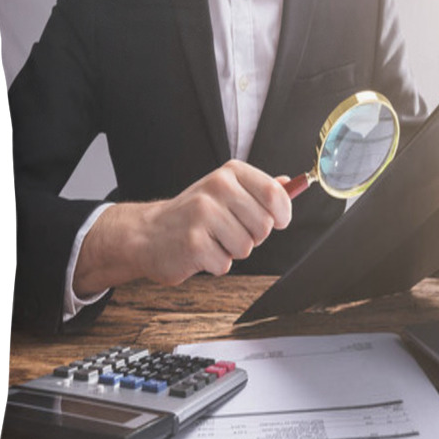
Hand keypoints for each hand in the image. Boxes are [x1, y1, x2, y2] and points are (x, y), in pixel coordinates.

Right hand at [74, 160, 291, 296]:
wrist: (147, 234)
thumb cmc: (192, 215)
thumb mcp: (225, 192)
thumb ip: (258, 189)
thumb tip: (291, 183)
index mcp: (229, 173)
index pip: (274, 194)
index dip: (283, 213)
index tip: (279, 221)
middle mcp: (216, 188)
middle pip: (265, 225)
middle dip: (252, 237)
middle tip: (229, 231)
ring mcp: (203, 215)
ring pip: (247, 247)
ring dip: (232, 252)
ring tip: (212, 241)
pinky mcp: (193, 243)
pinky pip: (226, 264)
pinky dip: (215, 265)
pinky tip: (199, 252)